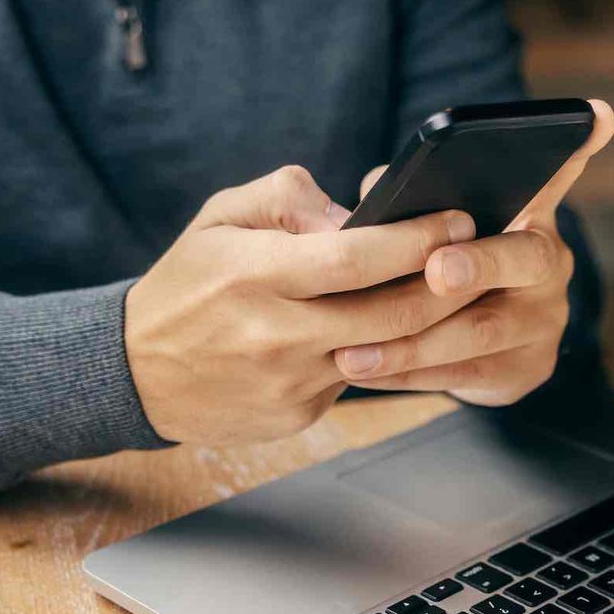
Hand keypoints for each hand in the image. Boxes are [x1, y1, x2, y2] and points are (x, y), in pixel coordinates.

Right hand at [125, 166, 479, 444]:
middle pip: (390, 314)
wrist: (134, 371)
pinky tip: (386, 329)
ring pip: (383, 350)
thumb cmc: (187, 282)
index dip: (416, 240)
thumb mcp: (221, 217)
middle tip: (479, 256)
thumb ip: (288, 198)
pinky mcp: (297, 415)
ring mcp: (288, 383)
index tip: (458, 219)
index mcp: (253, 275)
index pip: (356, 258)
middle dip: (448, 284)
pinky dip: (377, 351)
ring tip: (450, 288)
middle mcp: (274, 334)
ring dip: (425, 322)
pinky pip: (355, 377)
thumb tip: (355, 214)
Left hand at [333, 99, 613, 405]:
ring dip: (414, 342)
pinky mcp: (523, 371)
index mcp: (528, 215)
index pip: (556, 173)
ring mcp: (543, 322)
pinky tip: (363, 372)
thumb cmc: (438, 266)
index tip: (598, 116)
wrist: (472, 348)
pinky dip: (407, 375)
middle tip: (437, 271)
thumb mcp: (427, 226)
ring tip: (355, 350)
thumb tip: (378, 191)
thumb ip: (407, 199)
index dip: (577, 147)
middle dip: (478, 264)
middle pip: (521, 259)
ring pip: (481, 331)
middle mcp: (549, 265)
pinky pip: (463, 375)